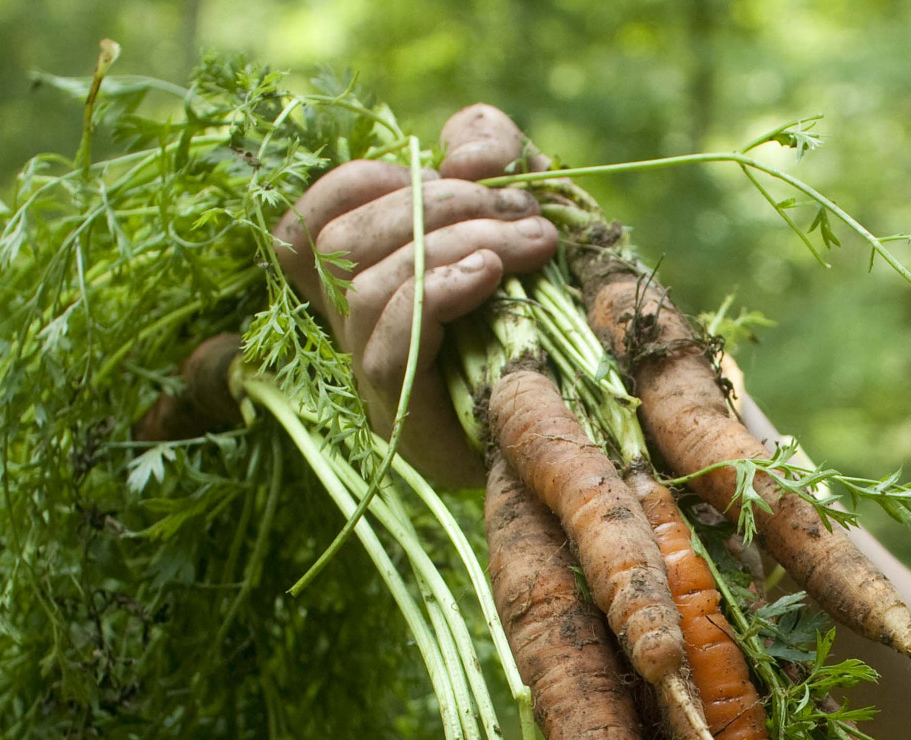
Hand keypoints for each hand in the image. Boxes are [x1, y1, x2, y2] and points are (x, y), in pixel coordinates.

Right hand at [271, 104, 557, 485]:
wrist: (598, 417)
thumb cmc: (561, 305)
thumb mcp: (525, 200)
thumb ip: (492, 151)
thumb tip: (456, 155)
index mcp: (366, 283)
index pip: (312, 218)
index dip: (369, 179)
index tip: (452, 175)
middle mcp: (355, 331)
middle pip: (339, 242)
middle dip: (439, 204)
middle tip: (525, 209)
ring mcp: (375, 378)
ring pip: (366, 286)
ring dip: (457, 243)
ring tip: (532, 242)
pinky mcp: (406, 417)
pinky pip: (390, 342)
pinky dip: (439, 291)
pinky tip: (492, 276)